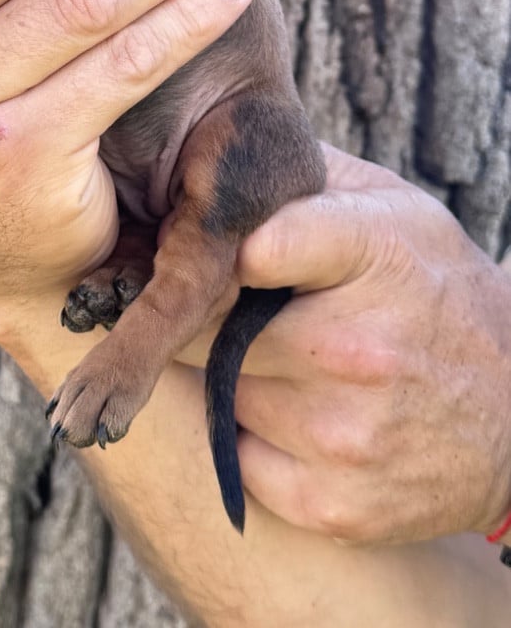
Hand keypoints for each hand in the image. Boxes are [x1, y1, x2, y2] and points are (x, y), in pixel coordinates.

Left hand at [221, 147, 510, 545]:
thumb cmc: (434, 291)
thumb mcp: (394, 209)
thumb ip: (309, 175)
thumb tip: (221, 138)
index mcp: (375, 257)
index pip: (263, 241)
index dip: (222, 243)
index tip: (210, 244)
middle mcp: (357, 347)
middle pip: (208, 322)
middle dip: (207, 308)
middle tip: (224, 302)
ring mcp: (345, 432)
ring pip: (218, 388)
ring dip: (230, 372)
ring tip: (276, 355)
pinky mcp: (334, 503)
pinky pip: (237, 455)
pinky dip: (252, 434)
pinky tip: (295, 412)